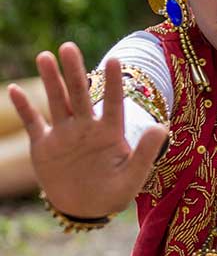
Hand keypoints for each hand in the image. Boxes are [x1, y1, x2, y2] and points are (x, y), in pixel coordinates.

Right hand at [7, 43, 167, 215]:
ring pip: (57, 102)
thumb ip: (145, 153)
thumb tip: (163, 127)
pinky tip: (15, 90)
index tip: (114, 60)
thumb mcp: (133, 177)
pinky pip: (34, 123)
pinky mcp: (44, 146)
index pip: (113, 103)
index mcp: (110, 133)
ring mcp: (65, 134)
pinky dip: (24, 108)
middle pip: (80, 95)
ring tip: (45, 56)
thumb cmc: (113, 193)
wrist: (86, 208)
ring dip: (51, 81)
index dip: (113, 83)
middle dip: (74, 72)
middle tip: (68, 47)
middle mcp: (86, 128)